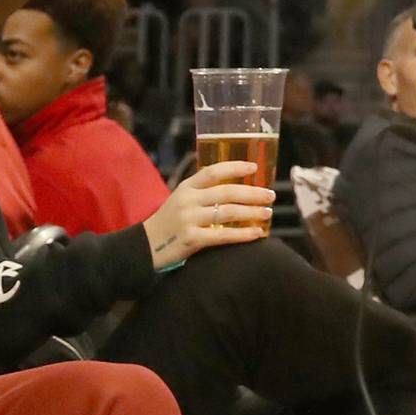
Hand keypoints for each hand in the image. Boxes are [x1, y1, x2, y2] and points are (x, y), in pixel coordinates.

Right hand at [141, 162, 276, 267]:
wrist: (145, 247)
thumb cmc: (168, 223)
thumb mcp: (180, 200)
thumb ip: (202, 193)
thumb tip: (236, 189)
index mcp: (186, 187)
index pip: (213, 171)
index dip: (235, 167)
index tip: (254, 167)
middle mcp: (188, 200)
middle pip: (226, 192)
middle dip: (252, 192)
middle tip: (270, 195)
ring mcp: (189, 219)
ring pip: (228, 212)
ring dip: (251, 212)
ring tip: (267, 213)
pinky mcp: (191, 239)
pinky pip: (223, 235)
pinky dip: (243, 234)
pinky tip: (257, 233)